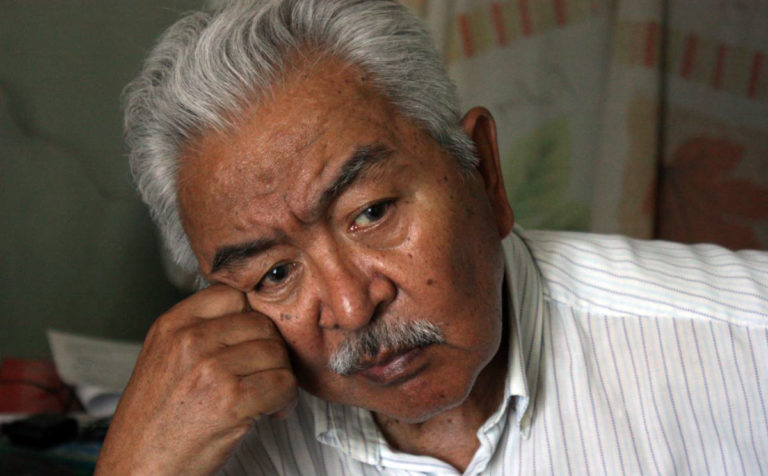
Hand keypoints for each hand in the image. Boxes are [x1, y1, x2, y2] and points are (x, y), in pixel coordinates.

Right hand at [95, 285, 297, 474]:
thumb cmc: (153, 424)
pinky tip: (271, 411)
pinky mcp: (231, 401)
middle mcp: (189, 341)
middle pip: (260, 323)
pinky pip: (283, 384)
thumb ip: (197, 333)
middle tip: (264, 375)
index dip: (250, 318)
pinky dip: (285, 400)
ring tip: (267, 396)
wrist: (137, 470)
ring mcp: (210, 369)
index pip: (232, 294)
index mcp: (171, 326)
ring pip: (277, 353)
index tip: (250, 342)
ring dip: (281, 376)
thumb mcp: (162, 361)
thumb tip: (248, 319)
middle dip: (271, 351)